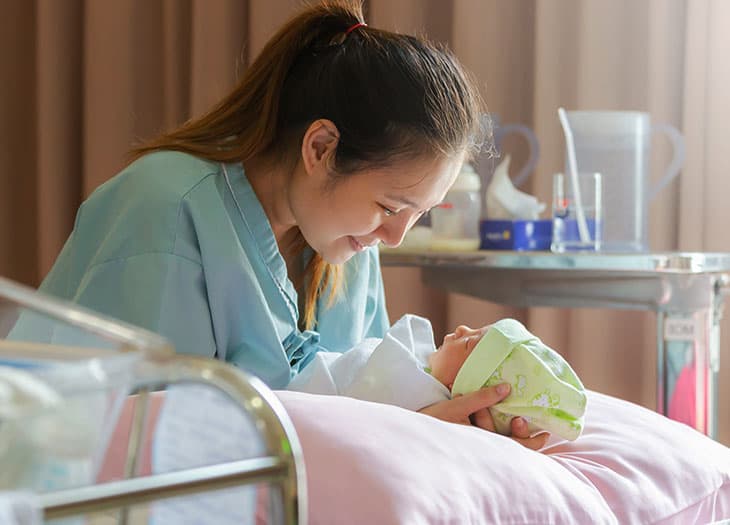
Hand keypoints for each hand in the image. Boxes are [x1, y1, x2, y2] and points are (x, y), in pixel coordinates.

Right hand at [418, 383, 548, 450]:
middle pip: (510, 446)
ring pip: (500, 442)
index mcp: (482, 442)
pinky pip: (489, 437)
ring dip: (510, 431)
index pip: (515, 447)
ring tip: (518, 419)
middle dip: (522, 434)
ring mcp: (475, 444)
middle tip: (528, 420)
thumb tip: (506, 387)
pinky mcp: (468, 440)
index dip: (533, 442)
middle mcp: (481, 446)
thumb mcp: (458, 405)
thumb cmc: (433, 420)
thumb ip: (482, 397)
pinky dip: (498, 430)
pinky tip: (501, 421)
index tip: (546, 434)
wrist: (411, 432)